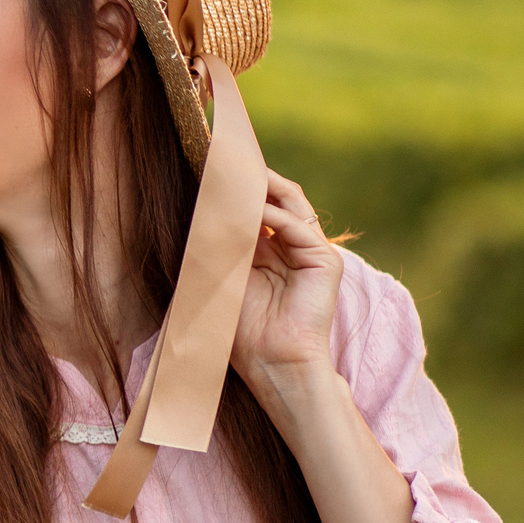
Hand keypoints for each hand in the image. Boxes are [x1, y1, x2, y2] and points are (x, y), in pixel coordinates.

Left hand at [230, 168, 341, 392]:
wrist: (274, 364)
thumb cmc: (242, 332)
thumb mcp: (221, 279)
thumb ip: (217, 245)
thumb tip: (199, 208)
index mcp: (265, 252)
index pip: (253, 208)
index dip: (235, 189)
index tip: (209, 167)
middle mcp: (289, 247)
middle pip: (274, 198)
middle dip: (250, 179)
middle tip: (224, 158)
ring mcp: (310, 251)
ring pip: (288, 204)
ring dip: (262, 188)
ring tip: (235, 172)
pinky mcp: (324, 261)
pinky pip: (298, 226)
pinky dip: (274, 215)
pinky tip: (251, 210)